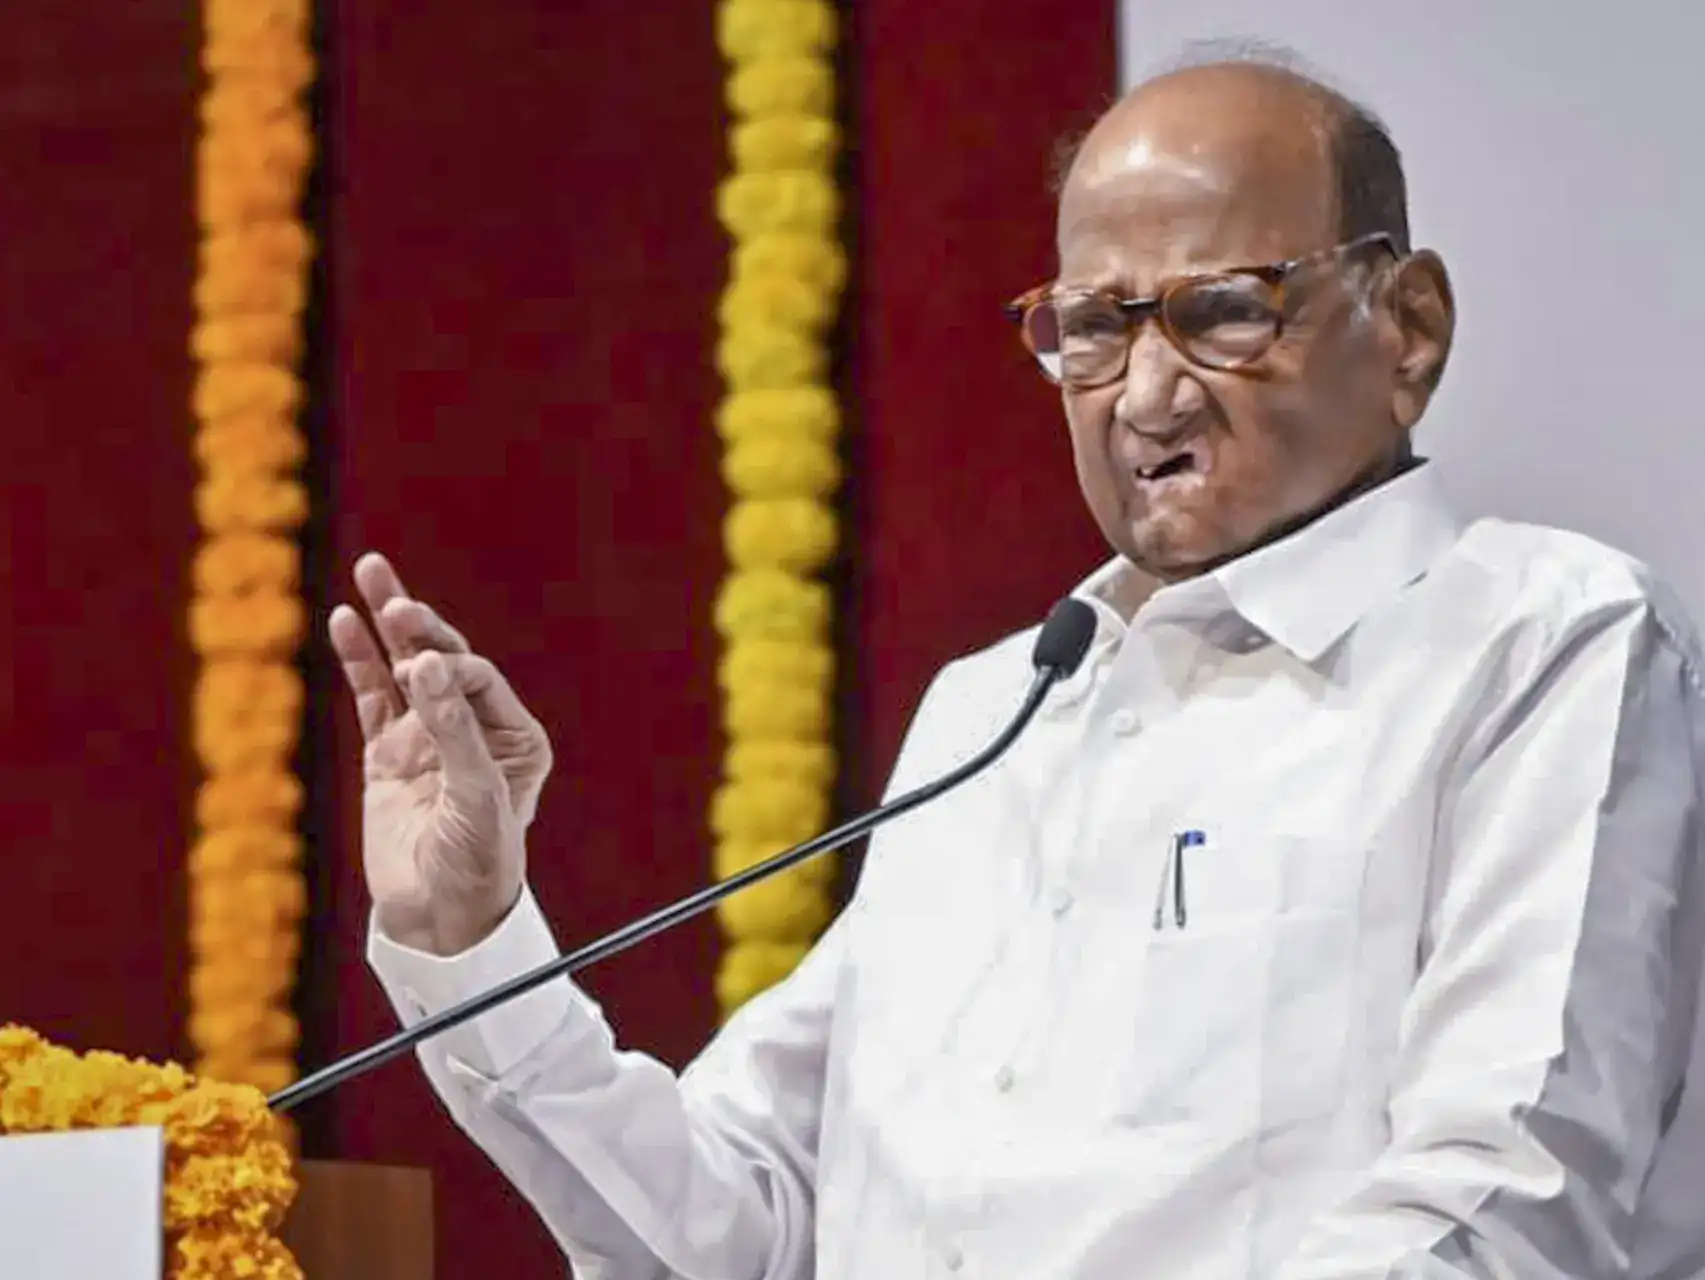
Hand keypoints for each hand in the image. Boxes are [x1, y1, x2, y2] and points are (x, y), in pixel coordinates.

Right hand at [329, 552, 552, 954]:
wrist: (440, 919)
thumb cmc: (478, 863)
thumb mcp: (477, 797)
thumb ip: (453, 731)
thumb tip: (426, 666)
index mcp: (515, 738)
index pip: (478, 679)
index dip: (448, 670)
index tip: (421, 677)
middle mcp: (474, 728)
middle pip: (445, 659)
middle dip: (420, 625)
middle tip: (392, 593)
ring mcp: (428, 738)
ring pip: (404, 667)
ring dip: (389, 621)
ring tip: (372, 568)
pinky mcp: (388, 754)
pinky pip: (372, 697)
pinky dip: (359, 659)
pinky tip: (345, 620)